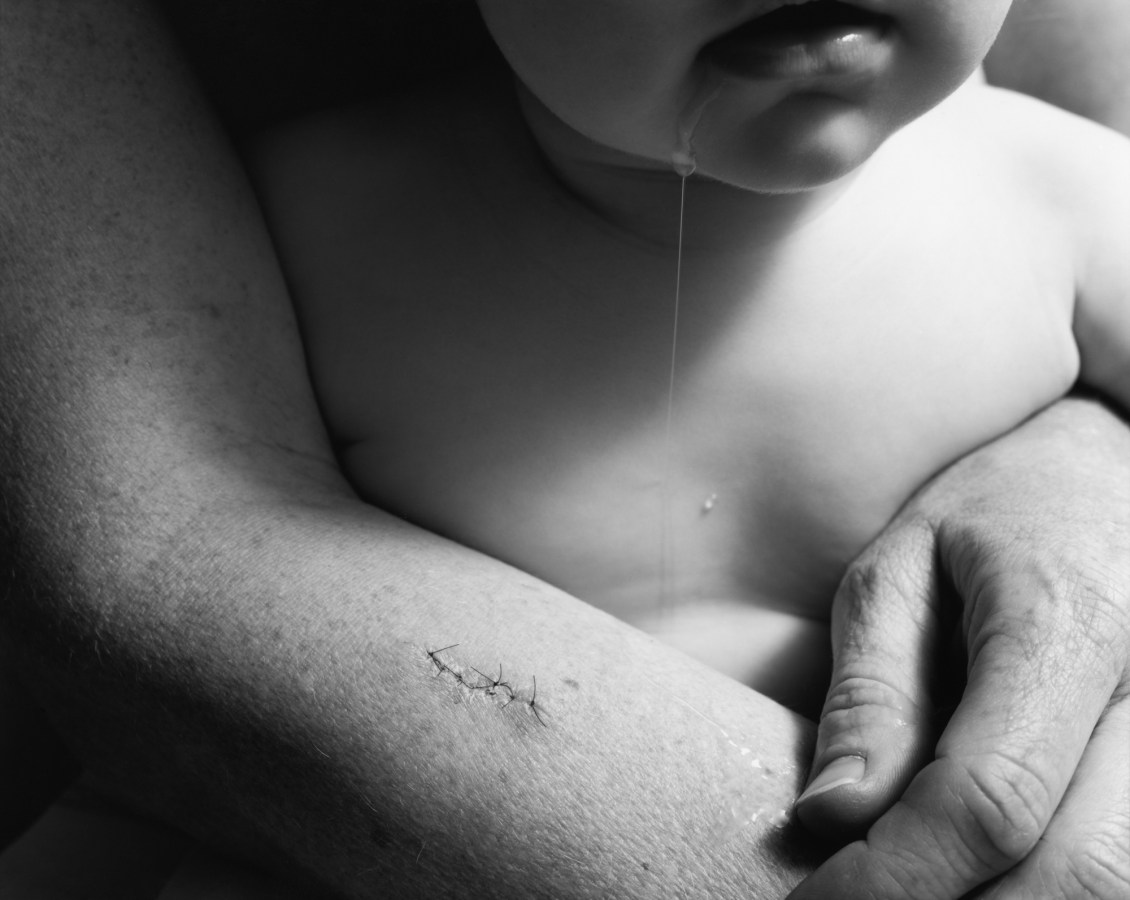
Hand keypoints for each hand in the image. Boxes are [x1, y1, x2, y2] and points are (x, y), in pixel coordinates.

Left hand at [790, 396, 1129, 899]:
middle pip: (1075, 873)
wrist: (1106, 469)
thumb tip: (832, 818)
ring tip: (909, 890)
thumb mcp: (900, 571)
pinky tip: (973, 878)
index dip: (896, 878)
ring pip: (1117, 884)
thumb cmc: (993, 511)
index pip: (988, 801)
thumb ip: (872, 693)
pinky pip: (1129, 860)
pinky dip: (1049, 890)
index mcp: (1065, 629)